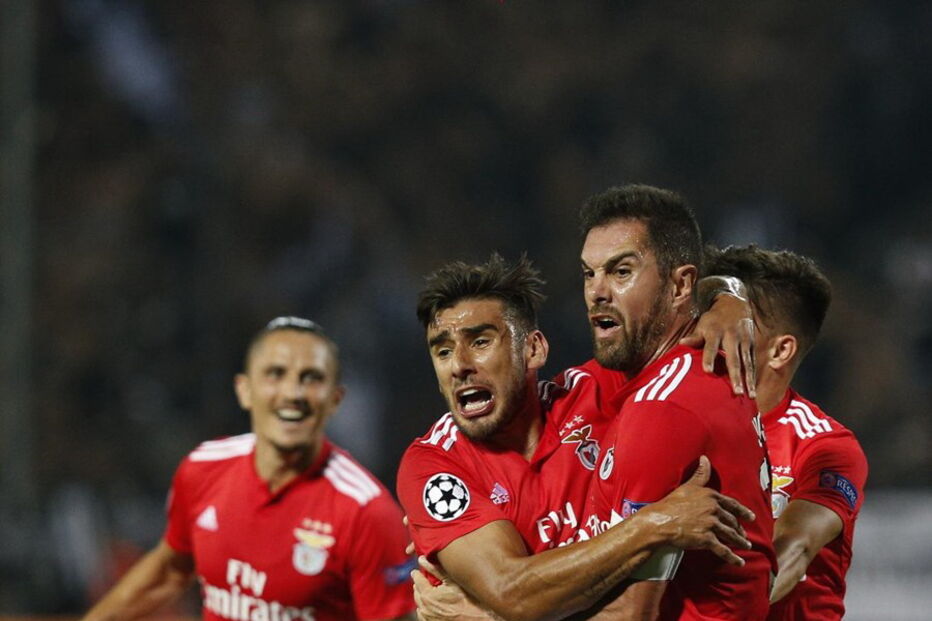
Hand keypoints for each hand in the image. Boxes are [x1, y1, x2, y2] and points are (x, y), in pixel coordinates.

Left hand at [412, 557, 497, 620]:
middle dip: (421, 584)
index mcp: (428, 595)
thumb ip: (435, 569)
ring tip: (433, 591)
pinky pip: (423, 614)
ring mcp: (428, 618)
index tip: (419, 570)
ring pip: (419, 603)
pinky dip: (426, 607)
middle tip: (428, 579)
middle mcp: (425, 608)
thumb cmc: (468, 600)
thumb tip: (422, 559)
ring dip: (423, 596)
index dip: (418, 573)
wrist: (479, 619)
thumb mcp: (452, 581)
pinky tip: (435, 603)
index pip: (417, 579)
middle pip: (416, 591)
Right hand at [638, 456, 754, 565]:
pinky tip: (739, 562)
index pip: (732, 504)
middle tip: (744, 535)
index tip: (751, 517)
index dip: (743, 511)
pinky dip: (732, 557)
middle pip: (731, 521)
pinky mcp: (707, 539)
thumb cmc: (672, 503)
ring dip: (740, 542)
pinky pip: (723, 550)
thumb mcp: (688, 486)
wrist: (660, 521)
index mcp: (711, 497)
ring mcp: (711, 525)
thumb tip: (705, 459)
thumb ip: (700, 474)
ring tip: (745, 546)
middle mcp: (714, 510)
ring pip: (731, 535)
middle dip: (739, 529)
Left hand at [680, 293, 756, 397]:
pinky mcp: (752, 345)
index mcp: (716, 332)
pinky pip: (752, 363)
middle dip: (735, 376)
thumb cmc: (713, 319)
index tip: (707, 371)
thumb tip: (681, 343)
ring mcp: (744, 342)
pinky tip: (753, 390)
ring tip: (749, 396)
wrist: (735, 305)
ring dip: (748, 380)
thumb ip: (695, 337)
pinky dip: (753, 376)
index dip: (709, 358)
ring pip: (747, 364)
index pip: (711, 347)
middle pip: (733, 359)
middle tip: (737, 392)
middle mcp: (731, 338)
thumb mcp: (702, 325)